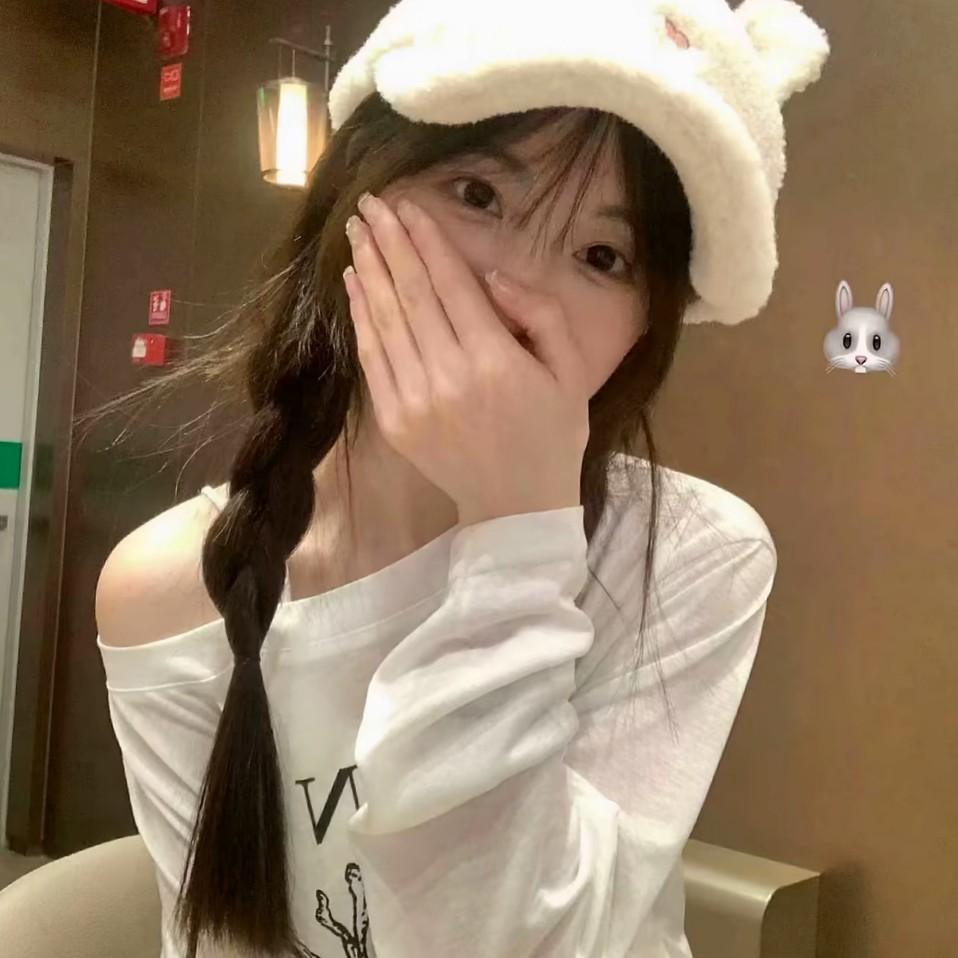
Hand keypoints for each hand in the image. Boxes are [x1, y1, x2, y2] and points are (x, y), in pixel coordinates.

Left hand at [343, 193, 589, 521]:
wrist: (517, 506)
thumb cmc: (551, 435)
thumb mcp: (570, 372)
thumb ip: (542, 315)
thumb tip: (493, 276)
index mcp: (495, 359)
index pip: (450, 282)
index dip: (425, 239)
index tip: (406, 205)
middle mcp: (448, 375)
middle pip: (410, 292)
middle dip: (388, 242)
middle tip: (370, 203)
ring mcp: (414, 400)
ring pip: (385, 320)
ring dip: (368, 269)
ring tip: (357, 231)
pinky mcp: (394, 421)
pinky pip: (372, 358)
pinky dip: (360, 316)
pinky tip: (355, 284)